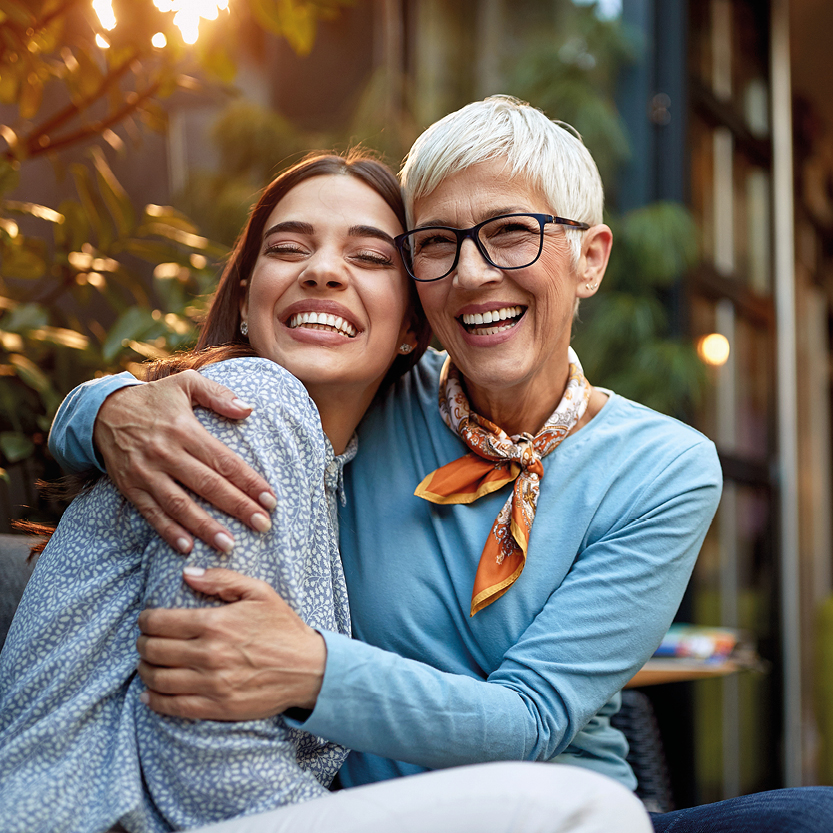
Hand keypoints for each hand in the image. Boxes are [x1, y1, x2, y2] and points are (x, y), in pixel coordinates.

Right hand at [95, 371, 276, 552]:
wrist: (102, 411)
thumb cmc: (154, 398)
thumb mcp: (186, 384)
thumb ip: (219, 395)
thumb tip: (249, 409)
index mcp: (185, 429)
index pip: (224, 460)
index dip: (249, 481)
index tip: (271, 499)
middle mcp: (166, 453)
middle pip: (208, 485)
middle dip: (237, 507)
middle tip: (263, 525)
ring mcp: (146, 472)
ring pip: (180, 504)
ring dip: (205, 527)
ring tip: (229, 545)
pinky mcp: (130, 487)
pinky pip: (151, 513)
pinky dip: (168, 531)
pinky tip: (187, 547)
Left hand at [136, 568, 326, 720]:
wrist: (309, 668)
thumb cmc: (283, 628)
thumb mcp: (259, 592)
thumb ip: (222, 579)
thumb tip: (187, 574)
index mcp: (215, 623)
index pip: (160, 622)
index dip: (146, 620)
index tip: (147, 619)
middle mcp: (209, 654)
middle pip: (153, 650)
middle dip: (142, 643)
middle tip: (145, 640)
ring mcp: (212, 683)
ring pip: (157, 679)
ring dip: (145, 670)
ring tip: (148, 663)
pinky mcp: (217, 707)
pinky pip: (173, 707)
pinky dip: (154, 700)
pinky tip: (150, 693)